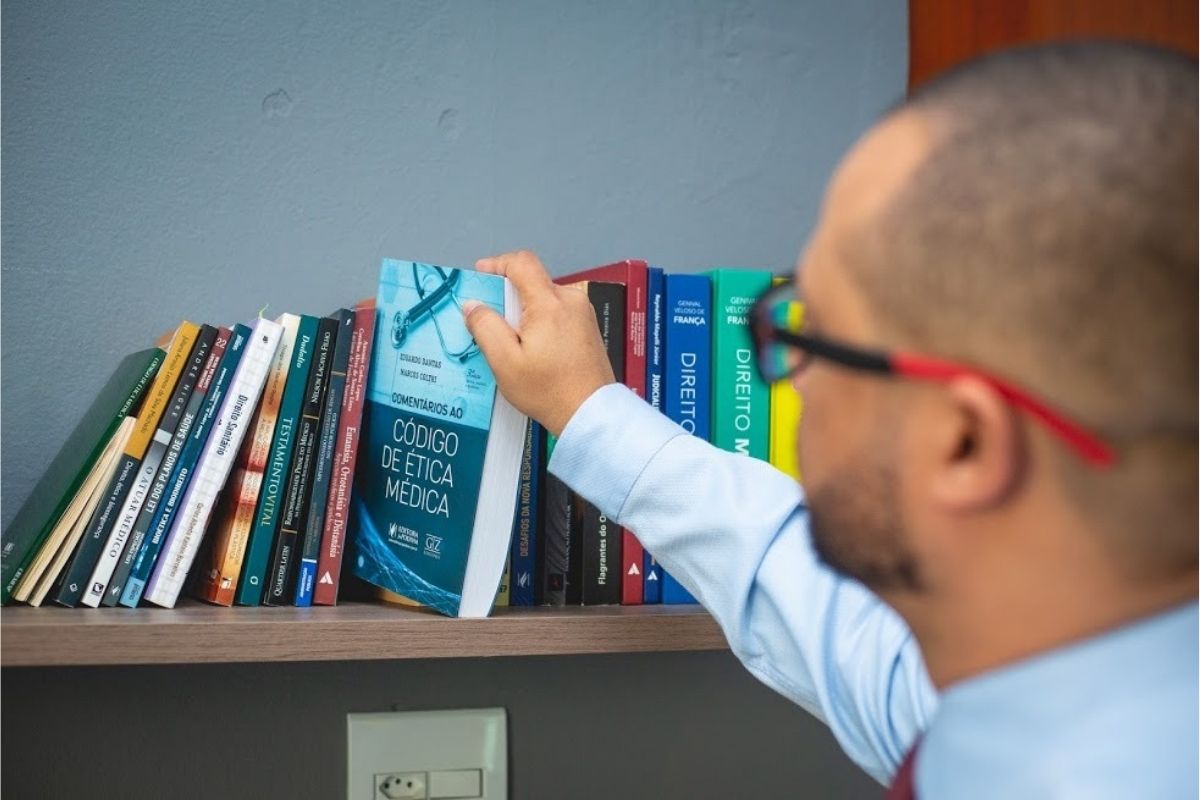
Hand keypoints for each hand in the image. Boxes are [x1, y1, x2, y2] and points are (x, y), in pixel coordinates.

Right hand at [464, 250, 615, 436]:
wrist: (590, 413)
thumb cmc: (549, 390)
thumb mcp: (505, 362)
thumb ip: (485, 327)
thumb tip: (473, 305)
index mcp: (550, 303)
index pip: (522, 263)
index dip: (497, 263)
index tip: (480, 276)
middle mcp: (571, 300)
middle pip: (533, 282)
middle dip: (508, 296)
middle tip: (490, 320)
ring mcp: (583, 313)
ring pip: (545, 298)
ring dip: (524, 311)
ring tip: (511, 341)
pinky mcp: (588, 328)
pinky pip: (558, 313)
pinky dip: (540, 321)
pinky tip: (532, 348)